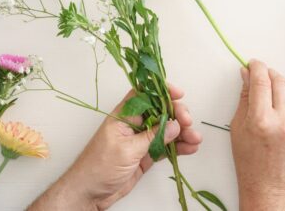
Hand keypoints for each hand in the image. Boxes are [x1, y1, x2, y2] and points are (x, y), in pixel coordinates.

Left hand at [29, 85, 201, 210]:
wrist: (89, 193)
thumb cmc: (98, 167)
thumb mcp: (127, 150)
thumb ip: (153, 137)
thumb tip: (174, 125)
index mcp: (124, 116)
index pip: (144, 94)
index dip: (161, 91)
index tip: (178, 93)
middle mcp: (134, 125)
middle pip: (160, 112)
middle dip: (177, 114)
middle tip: (188, 122)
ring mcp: (141, 140)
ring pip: (166, 130)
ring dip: (182, 133)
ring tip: (195, 139)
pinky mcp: (146, 155)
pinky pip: (165, 146)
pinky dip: (178, 147)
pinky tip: (190, 147)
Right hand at [230, 60, 284, 210]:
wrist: (269, 185)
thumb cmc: (249, 159)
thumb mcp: (238, 126)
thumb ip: (245, 97)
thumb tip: (247, 73)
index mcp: (261, 121)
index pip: (261, 81)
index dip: (257, 67)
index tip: (254, 64)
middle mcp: (283, 123)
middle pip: (280, 82)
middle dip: (270, 75)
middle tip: (264, 77)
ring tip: (277, 95)